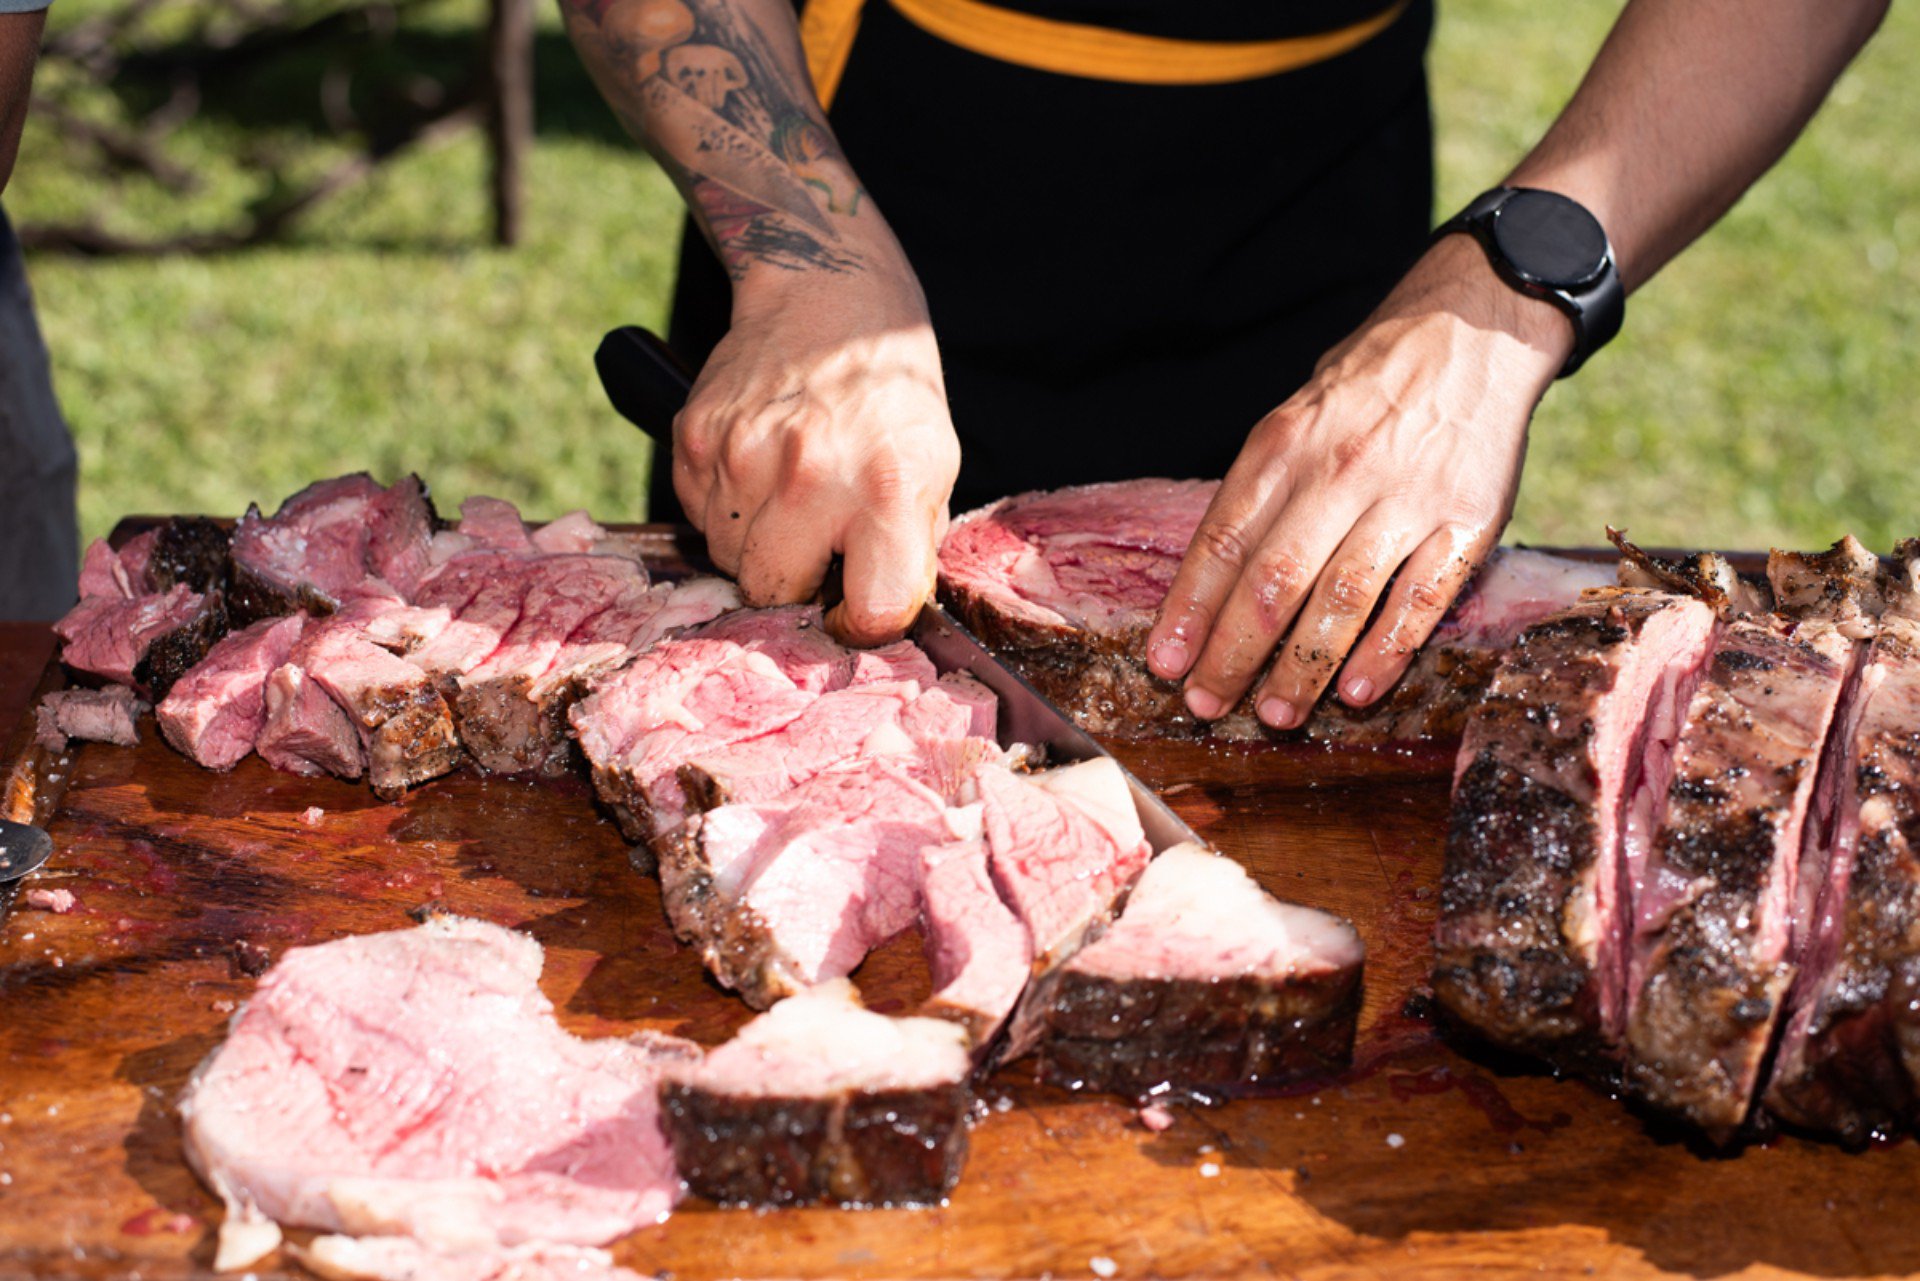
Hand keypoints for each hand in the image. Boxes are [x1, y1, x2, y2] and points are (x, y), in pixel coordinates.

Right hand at [673, 262, 960, 645]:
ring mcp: (741, 456)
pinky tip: (759, 470)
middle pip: (774, 593)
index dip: (863, 622)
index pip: (871, 608)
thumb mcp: (934, 465)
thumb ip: (908, 547)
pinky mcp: (693, 440)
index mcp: (885, 485)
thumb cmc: (889, 393)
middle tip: (818, 544)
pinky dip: (726, 510)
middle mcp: (809, 474)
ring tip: (792, 493)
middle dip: (794, 584)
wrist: (828, 299)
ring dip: (757, 544)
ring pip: (727, 559)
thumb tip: (877, 616)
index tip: (857, 607)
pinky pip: (698, 517)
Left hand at [1145, 234, 1573, 727]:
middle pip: (1272, 583)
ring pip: (1341, 601)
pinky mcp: (1467, 522)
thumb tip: (1208, 582)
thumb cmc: (1365, 387)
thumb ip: (1257, 492)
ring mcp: (1407, 499)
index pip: (1222, 544)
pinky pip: (1419, 601)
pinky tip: (1355, 693)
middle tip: (1205, 704)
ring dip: (1301, 669)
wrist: (1473, 331)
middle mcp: (1340, 473)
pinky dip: (1385, 653)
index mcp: (1283, 447)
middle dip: (1232, 655)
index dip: (1189, 611)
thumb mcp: (1292, 417)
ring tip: (1274, 715)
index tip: (1164, 664)